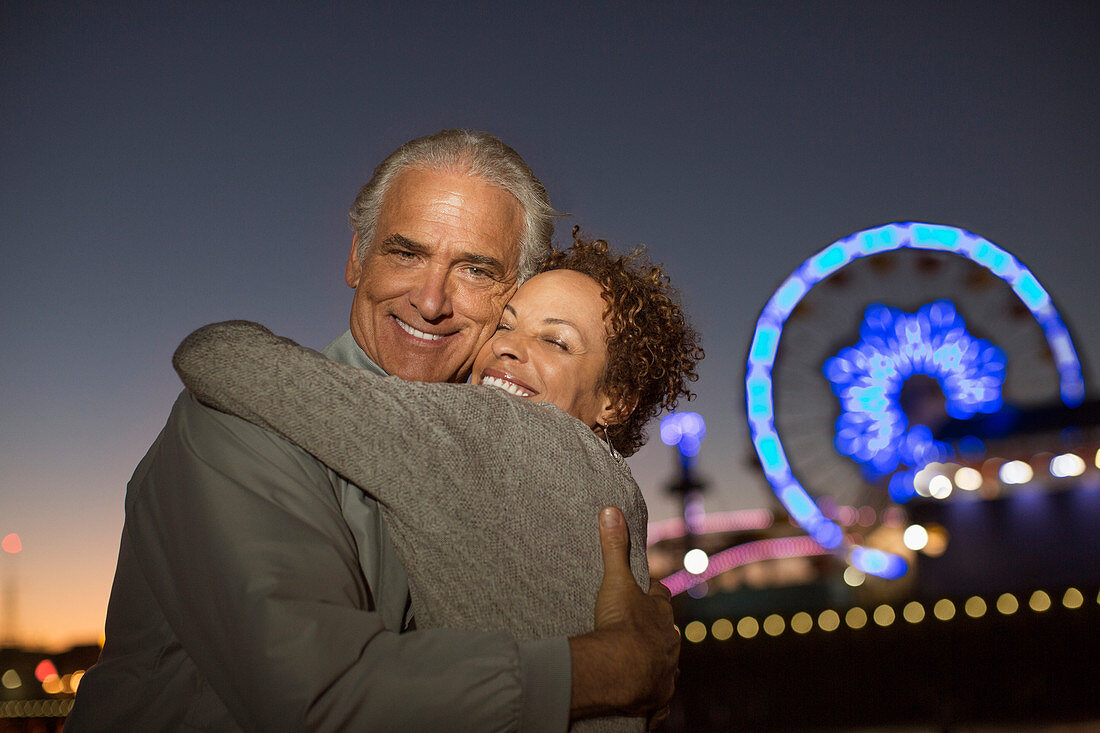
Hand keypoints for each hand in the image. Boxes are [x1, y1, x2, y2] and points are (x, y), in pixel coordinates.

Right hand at [569, 506, 679, 720]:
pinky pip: (657, 699)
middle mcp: (669, 643)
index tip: (643, 590)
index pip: (660, 597)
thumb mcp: (616, 580)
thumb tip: (610, 509)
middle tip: (636, 630)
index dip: (652, 593)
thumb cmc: (621, 624)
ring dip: (655, 663)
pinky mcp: (657, 698)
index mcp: (661, 614)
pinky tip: (644, 698)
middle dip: (654, 630)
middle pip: (665, 632)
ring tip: (638, 663)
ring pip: (666, 664)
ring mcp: (665, 671)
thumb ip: (614, 546)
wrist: (623, 671)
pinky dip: (651, 697)